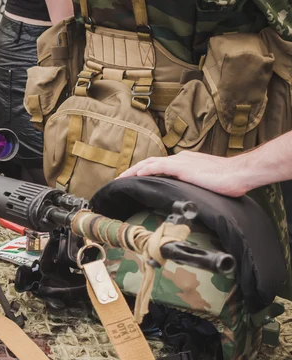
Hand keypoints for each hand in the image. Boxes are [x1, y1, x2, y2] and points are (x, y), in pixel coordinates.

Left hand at [117, 151, 246, 196]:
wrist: (239, 174)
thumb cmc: (227, 181)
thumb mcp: (205, 185)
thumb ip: (192, 188)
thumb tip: (185, 200)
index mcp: (185, 163)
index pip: (159, 166)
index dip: (144, 172)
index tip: (133, 180)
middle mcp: (180, 159)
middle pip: (150, 163)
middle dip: (133, 170)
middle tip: (120, 180)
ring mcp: (181, 161)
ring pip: (150, 163)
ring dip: (134, 171)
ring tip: (121, 179)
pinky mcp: (182, 167)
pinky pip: (158, 167)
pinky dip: (146, 170)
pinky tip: (136, 176)